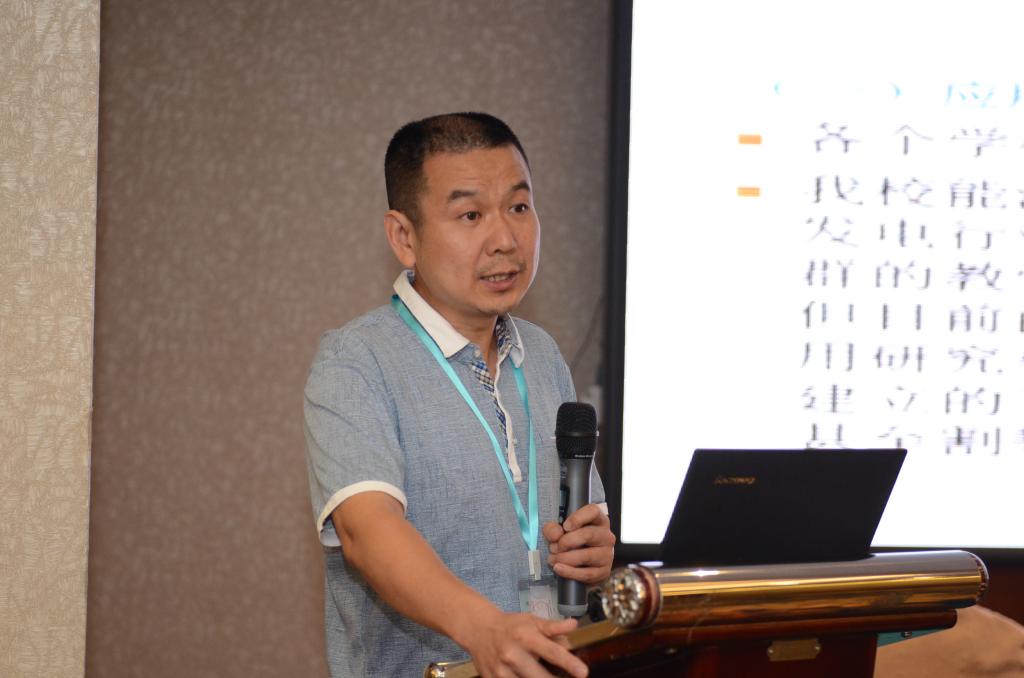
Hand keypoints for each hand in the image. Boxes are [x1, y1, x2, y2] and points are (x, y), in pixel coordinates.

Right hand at [460, 611, 586, 677]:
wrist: (478, 630)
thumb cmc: (510, 626)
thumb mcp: (532, 621)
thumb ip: (553, 627)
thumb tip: (573, 625)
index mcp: (525, 637)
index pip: (551, 652)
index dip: (569, 663)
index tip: (583, 672)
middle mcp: (513, 655)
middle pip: (539, 676)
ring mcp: (501, 671)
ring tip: (548, 676)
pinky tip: (528, 677)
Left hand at [543, 504, 615, 584]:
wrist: (578, 566)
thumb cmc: (570, 543)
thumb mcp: (558, 531)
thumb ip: (552, 529)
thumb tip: (556, 535)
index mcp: (598, 520)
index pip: (593, 511)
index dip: (578, 518)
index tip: (565, 526)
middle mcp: (606, 536)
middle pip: (589, 534)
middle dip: (566, 541)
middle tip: (553, 547)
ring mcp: (607, 555)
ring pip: (587, 556)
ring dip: (565, 558)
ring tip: (552, 559)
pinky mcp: (604, 572)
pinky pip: (587, 573)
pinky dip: (569, 572)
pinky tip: (558, 568)